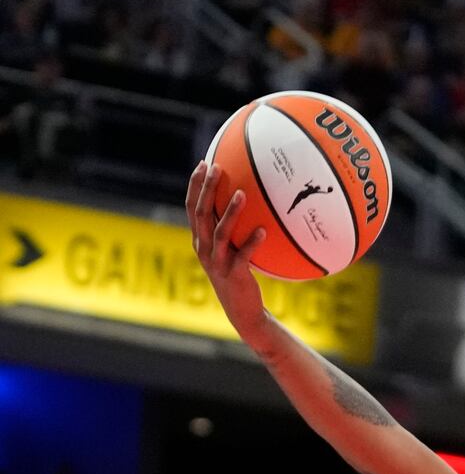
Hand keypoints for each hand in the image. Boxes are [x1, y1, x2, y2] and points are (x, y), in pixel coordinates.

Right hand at [186, 161, 271, 345]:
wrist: (242, 310)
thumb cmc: (239, 275)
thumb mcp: (231, 250)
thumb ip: (232, 230)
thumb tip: (249, 201)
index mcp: (200, 241)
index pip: (192, 208)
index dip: (195, 186)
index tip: (203, 163)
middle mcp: (203, 249)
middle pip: (200, 214)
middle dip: (206, 190)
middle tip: (216, 168)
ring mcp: (216, 262)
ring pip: (219, 232)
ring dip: (230, 212)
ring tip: (242, 194)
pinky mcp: (233, 274)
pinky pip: (242, 255)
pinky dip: (251, 242)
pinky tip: (264, 230)